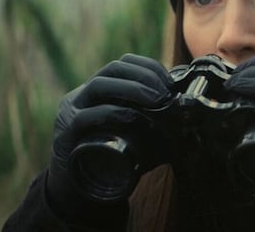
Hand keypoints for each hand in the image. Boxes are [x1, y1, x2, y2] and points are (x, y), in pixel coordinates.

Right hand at [46, 54, 173, 226]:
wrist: (77, 190)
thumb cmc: (109, 160)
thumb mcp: (131, 135)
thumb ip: (151, 123)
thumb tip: (188, 119)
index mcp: (98, 91)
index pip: (123, 64)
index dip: (148, 67)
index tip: (169, 82)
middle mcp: (82, 95)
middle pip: (112, 69)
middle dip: (143, 77)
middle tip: (165, 93)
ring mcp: (70, 112)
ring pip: (98, 86)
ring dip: (132, 89)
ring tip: (155, 101)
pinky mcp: (66, 134)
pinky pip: (86, 116)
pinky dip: (112, 113)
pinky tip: (131, 116)